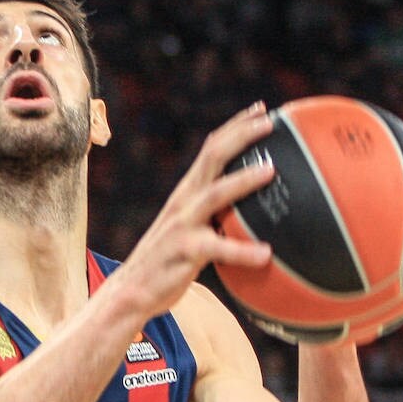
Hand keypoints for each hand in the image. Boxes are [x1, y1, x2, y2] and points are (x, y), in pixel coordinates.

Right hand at [122, 101, 276, 315]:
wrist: (131, 291)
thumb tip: (255, 212)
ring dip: (243, 180)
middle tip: (269, 122)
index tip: (262, 110)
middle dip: (241, 135)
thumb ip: (217, 216)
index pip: (213, 148)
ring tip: (271, 171)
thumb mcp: (193, 229)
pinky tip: (266, 254)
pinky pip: (217, 249)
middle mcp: (185, 201)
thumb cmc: (169, 262)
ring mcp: (183, 225)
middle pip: (213, 156)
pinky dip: (243, 251)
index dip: (237, 127)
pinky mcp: (185, 252)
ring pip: (215, 195)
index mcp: (189, 193)